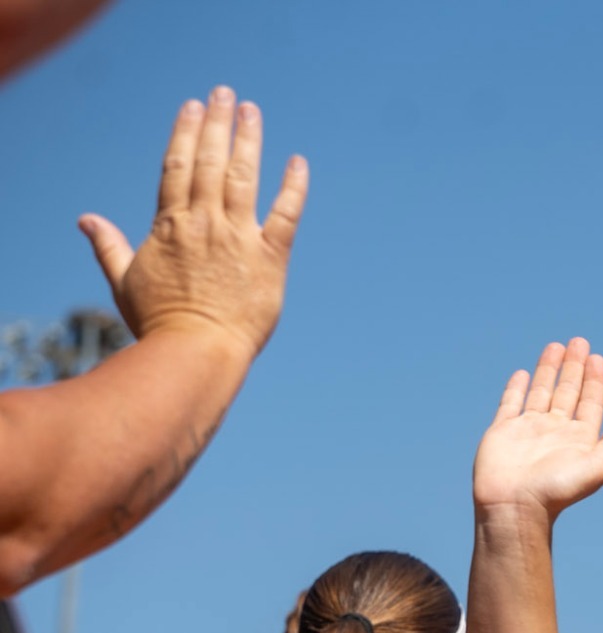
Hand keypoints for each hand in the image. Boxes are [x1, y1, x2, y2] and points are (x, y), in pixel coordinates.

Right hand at [80, 88, 307, 360]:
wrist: (196, 352)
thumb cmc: (158, 323)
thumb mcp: (124, 282)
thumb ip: (109, 246)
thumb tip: (85, 220)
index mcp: (170, 225)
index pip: (178, 165)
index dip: (186, 132)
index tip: (193, 107)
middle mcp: (205, 223)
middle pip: (210, 161)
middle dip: (217, 123)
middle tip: (225, 93)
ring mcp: (239, 239)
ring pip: (244, 178)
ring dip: (249, 140)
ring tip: (252, 110)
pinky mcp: (271, 259)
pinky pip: (287, 215)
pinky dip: (294, 187)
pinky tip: (298, 162)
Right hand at [472, 338, 602, 518]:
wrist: (515, 505)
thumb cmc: (557, 491)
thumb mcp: (596, 469)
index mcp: (578, 439)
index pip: (590, 402)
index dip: (595, 380)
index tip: (597, 358)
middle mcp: (555, 431)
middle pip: (567, 391)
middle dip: (574, 367)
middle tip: (579, 342)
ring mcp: (529, 429)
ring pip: (541, 391)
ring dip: (549, 369)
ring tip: (556, 346)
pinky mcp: (503, 430)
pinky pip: (511, 403)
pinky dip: (517, 387)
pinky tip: (524, 373)